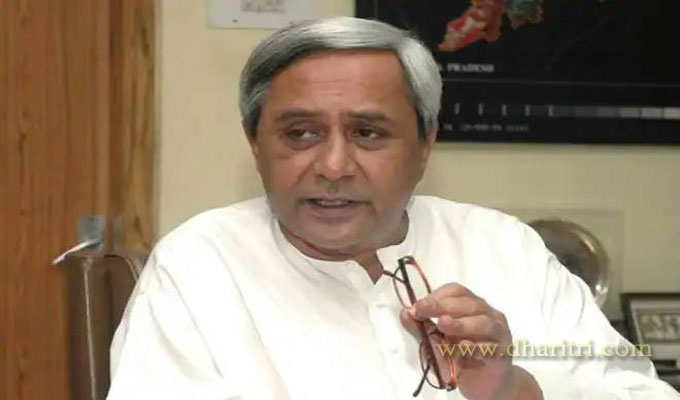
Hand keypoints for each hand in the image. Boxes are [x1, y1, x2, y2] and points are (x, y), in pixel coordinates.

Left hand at [399, 283, 542, 399]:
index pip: (457, 291)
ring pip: (482, 322)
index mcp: (471, 305)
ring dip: (460, 323)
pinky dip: (474, 346)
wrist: (485, 383)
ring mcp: (498, 332)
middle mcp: (487, 314)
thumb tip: (405, 313)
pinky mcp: (502, 353)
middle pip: (468, 303)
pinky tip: (461, 347)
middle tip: (422, 312)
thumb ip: (421, 328)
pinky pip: (490, 347)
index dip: (436, 296)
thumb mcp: (435, 342)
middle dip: (443, 305)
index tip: (417, 306)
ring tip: (442, 325)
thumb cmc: (460, 357)